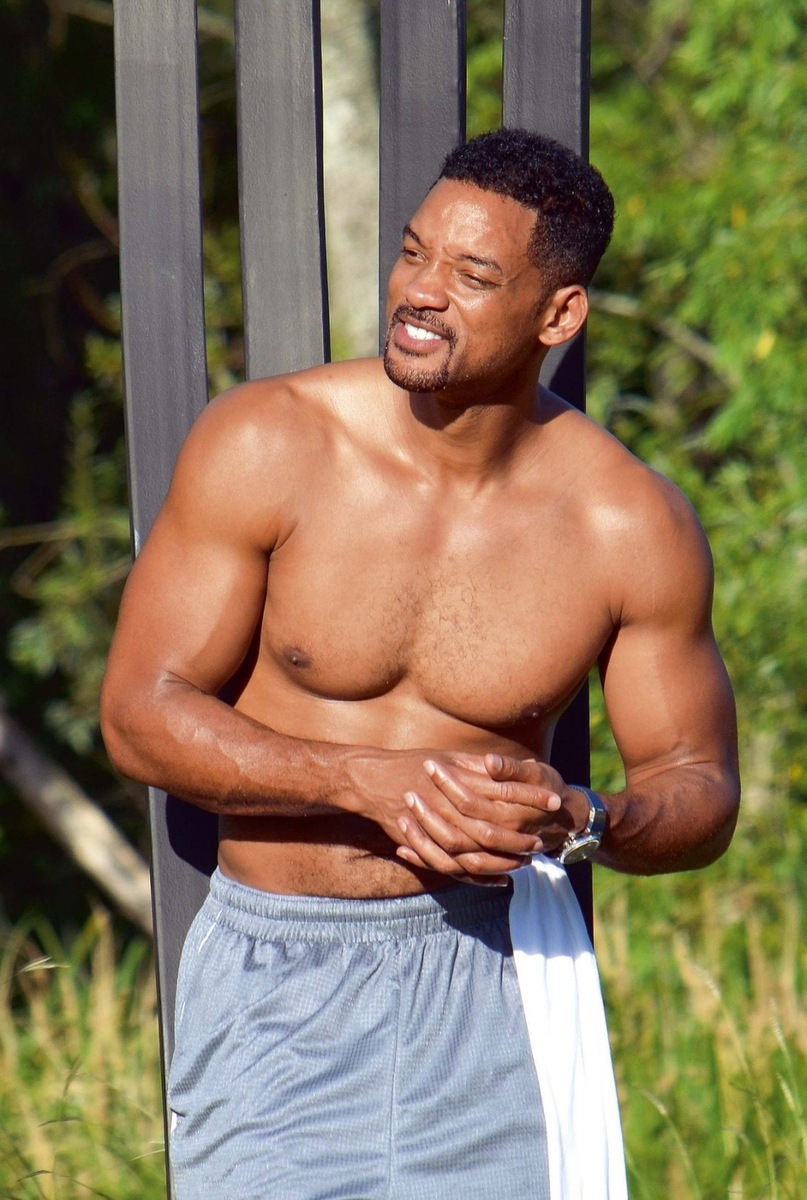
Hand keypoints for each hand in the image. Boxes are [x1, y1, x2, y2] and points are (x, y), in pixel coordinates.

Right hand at [345, 749, 548, 884]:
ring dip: (502, 861)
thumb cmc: (412, 764)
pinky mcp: (425, 846)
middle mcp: (448, 807)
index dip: (530, 797)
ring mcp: (435, 829)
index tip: (553, 800)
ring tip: (524, 862)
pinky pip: (455, 868)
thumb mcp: (448, 757)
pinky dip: (478, 877)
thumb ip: (477, 766)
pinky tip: (498, 880)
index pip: (503, 791)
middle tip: (542, 842)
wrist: (370, 780)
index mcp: (458, 781)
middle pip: (492, 829)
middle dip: (519, 837)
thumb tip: (506, 767)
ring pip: (475, 854)